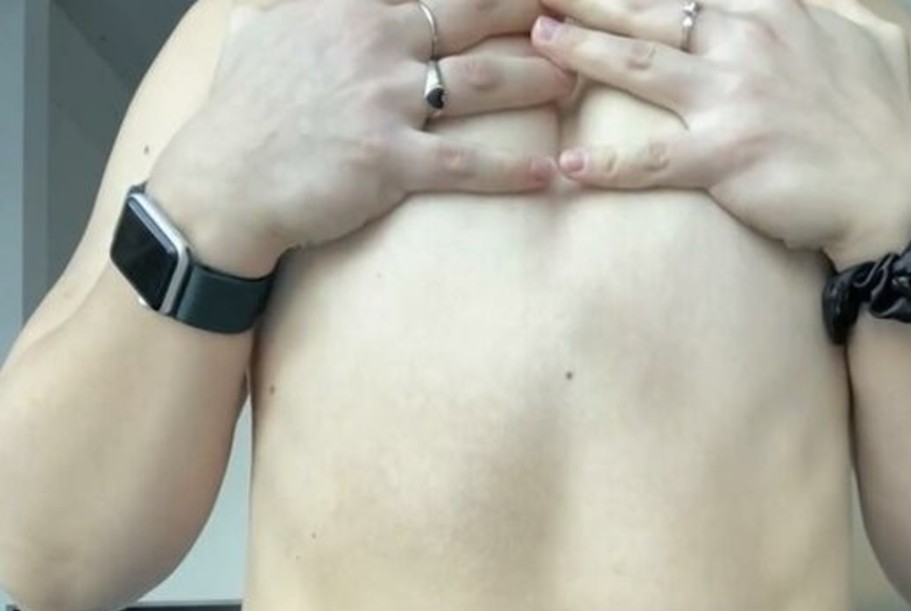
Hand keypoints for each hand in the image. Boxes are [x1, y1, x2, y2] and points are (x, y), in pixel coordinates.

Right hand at [160, 0, 574, 267]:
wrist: (222, 181)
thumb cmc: (243, 108)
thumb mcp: (263, 23)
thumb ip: (304, 0)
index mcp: (352, 2)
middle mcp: (376, 40)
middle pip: (475, 10)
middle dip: (532, 8)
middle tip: (578, 11)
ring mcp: (385, 101)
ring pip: (484, 80)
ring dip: (538, 78)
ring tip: (575, 79)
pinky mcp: (388, 163)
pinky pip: (466, 163)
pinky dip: (514, 169)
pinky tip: (553, 172)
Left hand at [528, 0, 910, 262]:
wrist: (897, 190)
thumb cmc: (884, 122)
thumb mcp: (866, 40)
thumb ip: (828, 14)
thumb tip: (817, 4)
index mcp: (775, 10)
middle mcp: (747, 41)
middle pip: (653, 10)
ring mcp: (733, 98)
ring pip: (640, 67)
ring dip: (583, 51)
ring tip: (538, 41)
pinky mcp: (725, 158)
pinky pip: (652, 160)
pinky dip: (607, 164)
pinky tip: (567, 164)